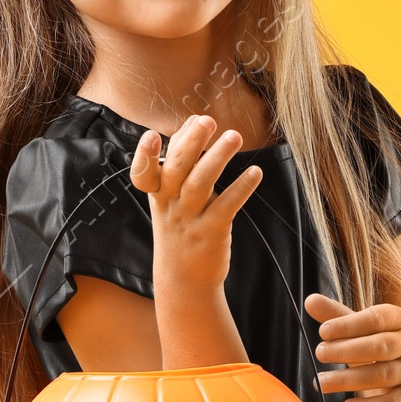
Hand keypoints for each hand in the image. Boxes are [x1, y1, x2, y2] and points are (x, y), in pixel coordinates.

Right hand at [130, 114, 262, 309]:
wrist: (184, 280)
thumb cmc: (180, 229)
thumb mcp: (170, 198)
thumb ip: (179, 161)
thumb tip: (193, 121)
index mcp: (157, 194)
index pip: (145, 172)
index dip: (145, 155)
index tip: (151, 134)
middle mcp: (170, 205)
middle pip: (177, 169)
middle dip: (191, 143)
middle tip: (208, 121)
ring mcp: (190, 219)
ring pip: (201, 184)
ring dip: (219, 158)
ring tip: (235, 136)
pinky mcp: (211, 232)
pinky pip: (227, 206)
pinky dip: (241, 187)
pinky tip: (255, 172)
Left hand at [305, 290, 400, 401]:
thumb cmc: (376, 349)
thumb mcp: (359, 331)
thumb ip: (336, 316)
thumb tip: (310, 301)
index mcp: (399, 321)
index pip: (376, 319)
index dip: (349, 325)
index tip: (322, 332)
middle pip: (381, 346)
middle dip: (347, 350)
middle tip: (319, 353)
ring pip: (384, 375)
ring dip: (349, 379)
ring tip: (321, 382)